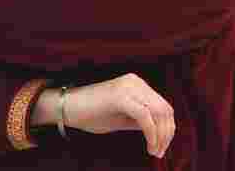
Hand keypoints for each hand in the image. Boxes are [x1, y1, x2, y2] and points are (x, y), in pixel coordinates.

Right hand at [44, 74, 174, 157]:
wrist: (66, 108)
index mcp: (137, 84)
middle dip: (167, 134)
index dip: (168, 129)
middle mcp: (135, 82)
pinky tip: (148, 145)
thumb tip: (161, 132)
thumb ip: (142, 120)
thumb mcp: (123, 118)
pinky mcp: (120, 96)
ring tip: (154, 151)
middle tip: (159, 152)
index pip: (164, 106)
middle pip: (165, 110)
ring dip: (160, 136)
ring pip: (158, 113)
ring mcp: (128, 87)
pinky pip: (145, 117)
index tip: (162, 147)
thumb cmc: (91, 114)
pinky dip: (151, 134)